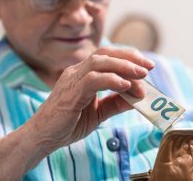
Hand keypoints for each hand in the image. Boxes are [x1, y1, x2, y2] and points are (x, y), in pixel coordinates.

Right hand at [26, 47, 153, 151]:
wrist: (43, 137)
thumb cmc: (68, 124)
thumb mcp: (99, 112)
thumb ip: (116, 103)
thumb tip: (138, 97)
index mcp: (83, 74)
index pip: (108, 57)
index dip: (128, 58)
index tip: (147, 66)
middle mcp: (77, 72)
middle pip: (106, 53)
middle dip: (130, 57)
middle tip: (149, 67)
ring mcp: (72, 79)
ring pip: (100, 62)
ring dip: (124, 66)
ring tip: (142, 75)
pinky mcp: (70, 92)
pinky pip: (93, 79)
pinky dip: (111, 79)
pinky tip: (126, 86)